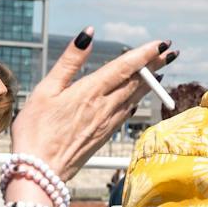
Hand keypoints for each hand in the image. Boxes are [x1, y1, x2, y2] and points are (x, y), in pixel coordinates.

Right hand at [9, 30, 171, 180]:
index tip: (163, 43)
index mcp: (90, 92)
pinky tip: (138, 99)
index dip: (146, 53)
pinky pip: (127, 113)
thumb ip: (69, 61)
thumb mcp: (46, 89)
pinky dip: (137, 100)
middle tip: (171, 52)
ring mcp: (107, 123)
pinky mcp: (105, 136)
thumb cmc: (36, 130)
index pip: (125, 67)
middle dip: (155, 64)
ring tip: (161, 70)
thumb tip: (87, 34)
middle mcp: (105, 107)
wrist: (40, 171)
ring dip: (150, 82)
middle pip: (137, 81)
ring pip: (135, 97)